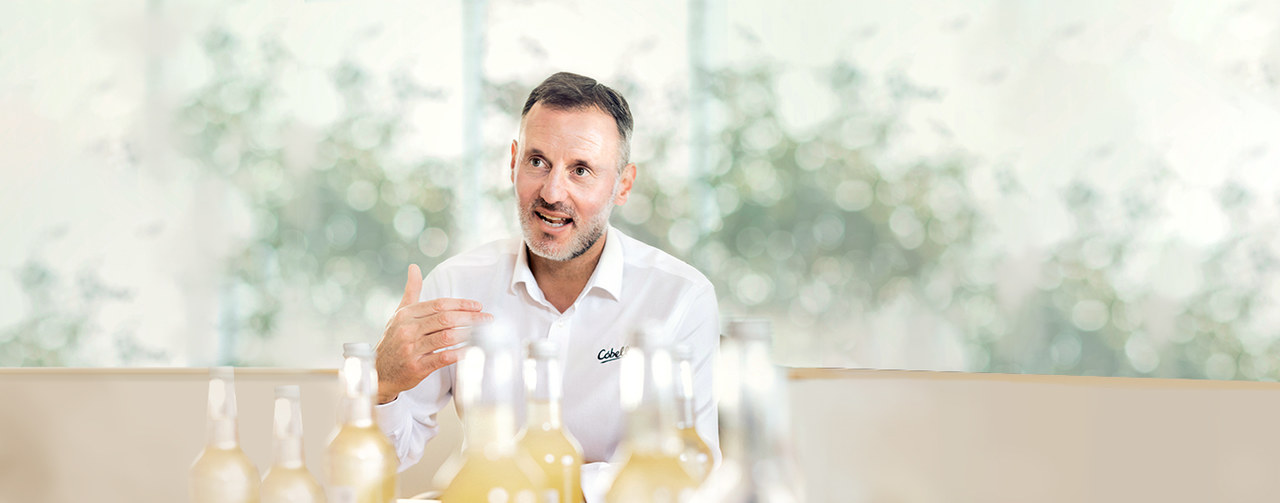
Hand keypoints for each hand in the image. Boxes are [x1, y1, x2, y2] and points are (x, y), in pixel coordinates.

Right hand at [375, 264, 490, 403]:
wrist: (379, 372)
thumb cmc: (393, 341)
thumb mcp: (399, 315)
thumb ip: (411, 291)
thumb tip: (414, 267)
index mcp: (405, 314)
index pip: (439, 304)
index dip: (461, 304)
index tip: (478, 306)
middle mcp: (407, 329)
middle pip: (445, 319)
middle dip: (470, 317)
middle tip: (487, 319)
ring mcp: (411, 348)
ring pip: (446, 337)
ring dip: (469, 334)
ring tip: (484, 333)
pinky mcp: (416, 367)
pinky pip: (442, 358)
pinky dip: (459, 354)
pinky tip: (471, 351)